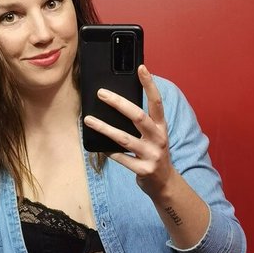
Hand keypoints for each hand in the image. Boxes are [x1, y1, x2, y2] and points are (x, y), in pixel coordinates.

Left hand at [83, 65, 176, 199]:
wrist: (165, 184)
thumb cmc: (154, 155)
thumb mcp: (155, 136)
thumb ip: (143, 123)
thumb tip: (119, 103)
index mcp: (162, 127)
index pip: (157, 102)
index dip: (150, 84)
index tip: (141, 68)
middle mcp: (158, 139)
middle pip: (138, 116)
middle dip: (118, 103)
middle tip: (101, 93)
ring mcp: (151, 155)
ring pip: (124, 138)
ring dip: (104, 128)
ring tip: (88, 119)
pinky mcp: (143, 170)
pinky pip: (121, 158)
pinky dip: (108, 151)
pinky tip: (97, 145)